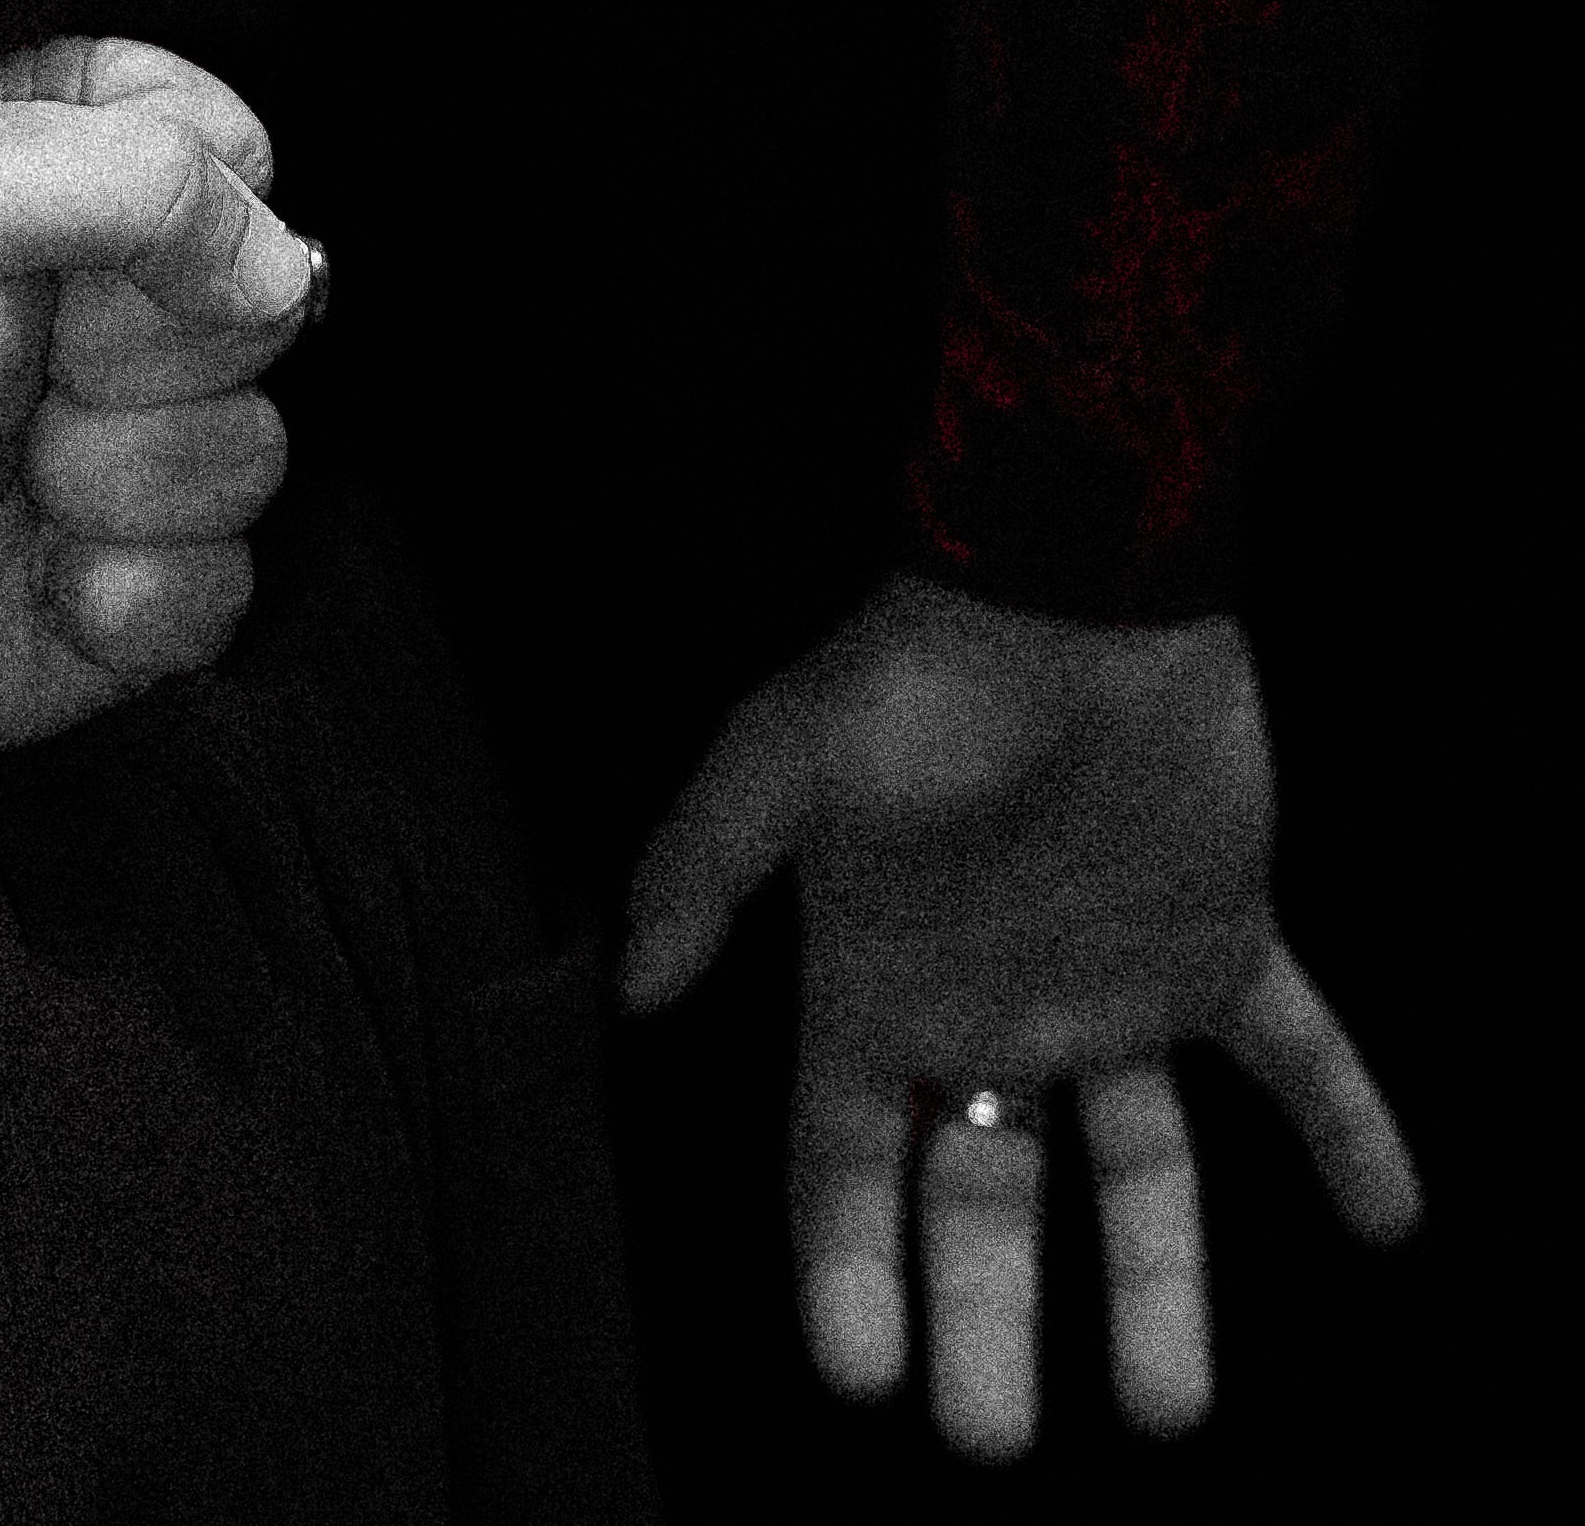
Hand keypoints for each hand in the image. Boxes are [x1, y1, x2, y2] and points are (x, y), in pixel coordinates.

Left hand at [0, 31, 317, 756]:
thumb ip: (128, 175)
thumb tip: (277, 270)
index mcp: (90, 161)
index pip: (234, 149)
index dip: (173, 215)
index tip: (61, 258)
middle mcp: (142, 290)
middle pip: (263, 307)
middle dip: (132, 361)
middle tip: (26, 368)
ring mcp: (160, 432)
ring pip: (251, 454)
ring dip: (112, 485)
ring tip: (16, 472)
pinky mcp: (167, 565)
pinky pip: (227, 583)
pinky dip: (122, 591)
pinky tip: (43, 572)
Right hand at [621, 572, 1422, 1459]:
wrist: (1065, 588)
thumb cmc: (913, 674)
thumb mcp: (776, 763)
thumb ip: (702, 868)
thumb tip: (633, 985)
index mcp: (879, 979)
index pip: (847, 1159)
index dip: (847, 1263)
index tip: (860, 1372)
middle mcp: (990, 1008)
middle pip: (984, 1195)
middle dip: (984, 1318)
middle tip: (992, 1439)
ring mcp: (1107, 987)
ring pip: (1140, 1171)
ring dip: (1162, 1286)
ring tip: (1171, 1409)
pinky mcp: (1218, 947)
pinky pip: (1300, 1058)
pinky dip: (1354, 1130)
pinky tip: (1395, 1218)